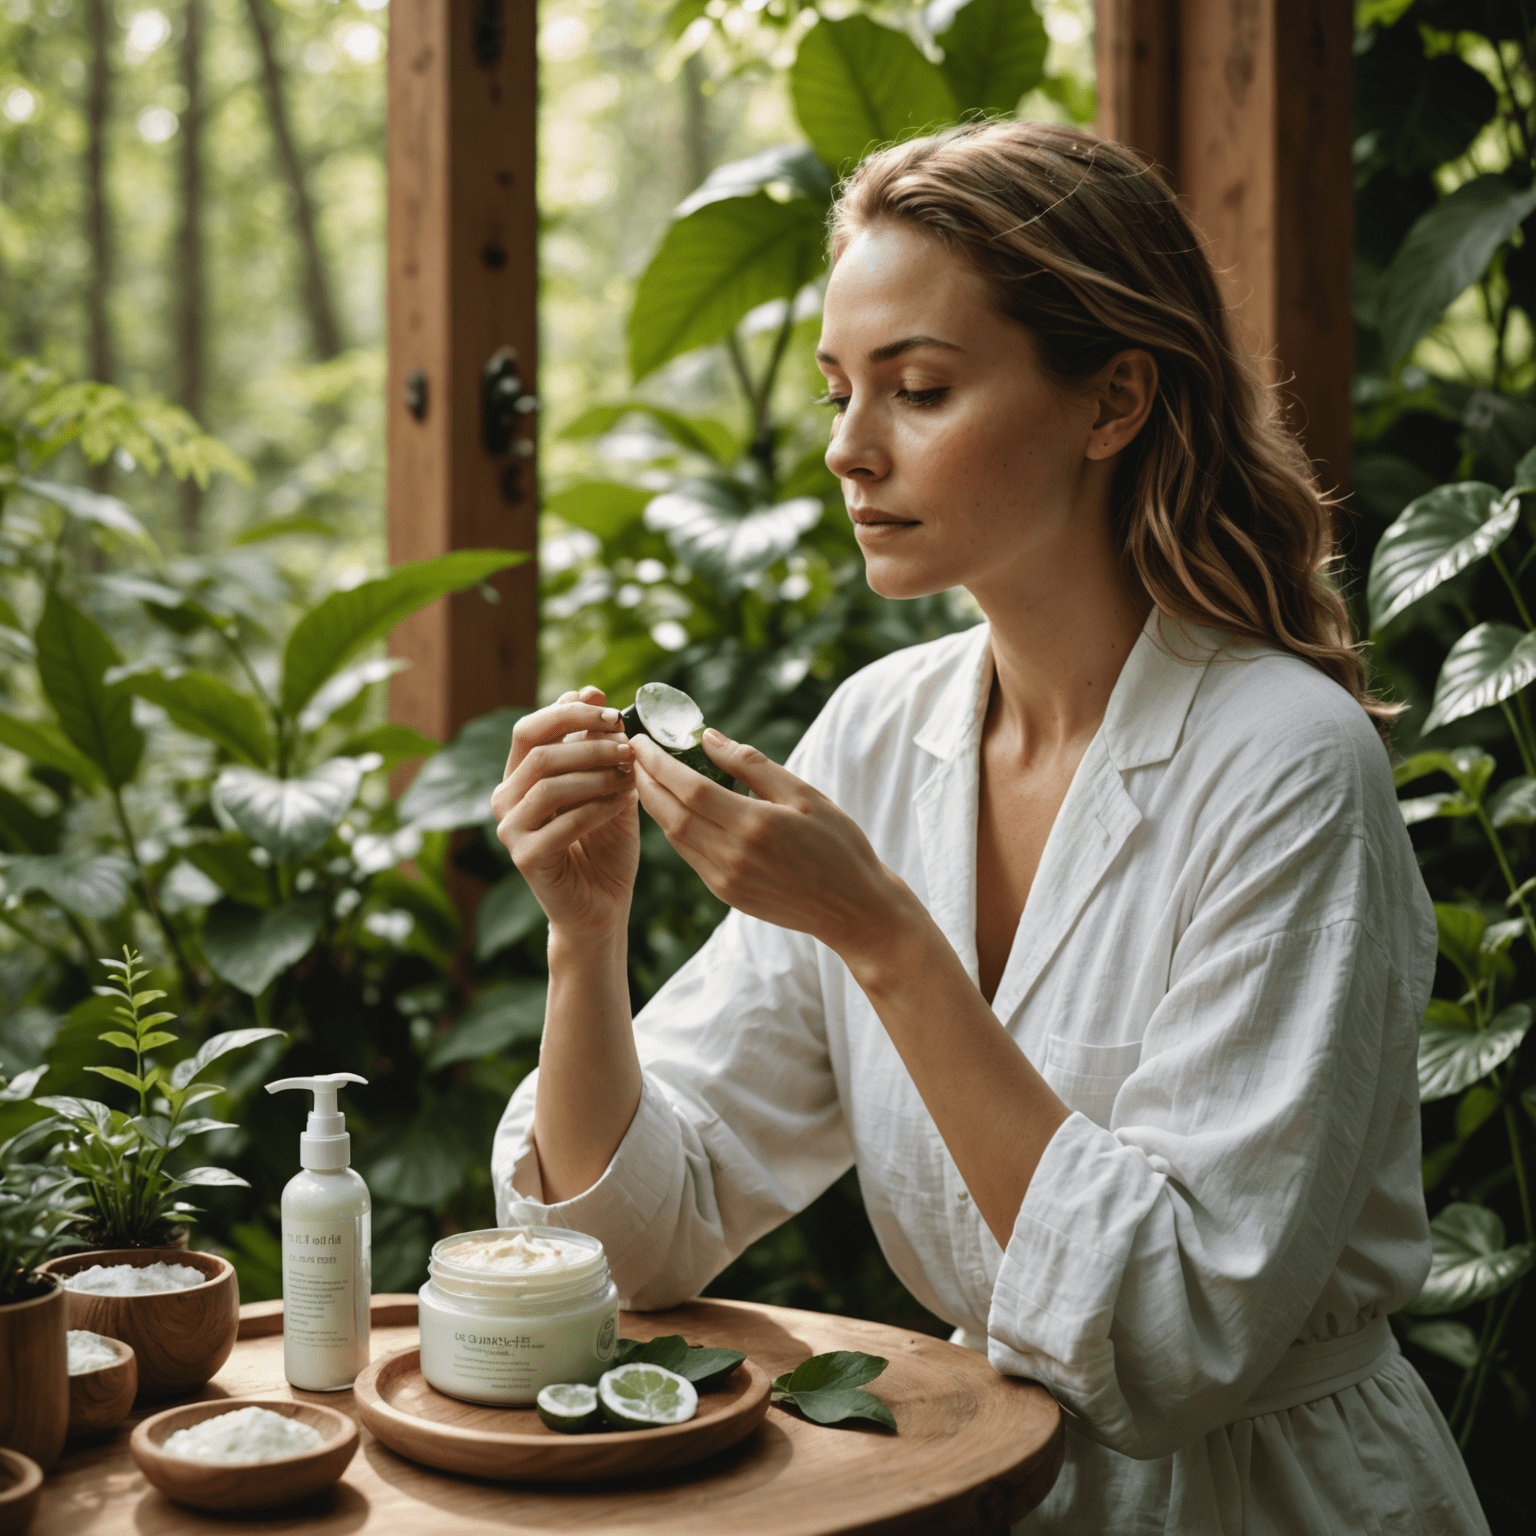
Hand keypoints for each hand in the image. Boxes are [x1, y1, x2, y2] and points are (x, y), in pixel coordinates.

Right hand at [492, 686, 638, 937]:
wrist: (603, 906)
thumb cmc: (605, 845)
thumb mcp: (607, 786)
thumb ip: (597, 745)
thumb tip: (592, 690)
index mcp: (519, 777)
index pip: (530, 728)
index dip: (568, 712)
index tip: (611, 710)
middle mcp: (505, 800)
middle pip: (539, 752)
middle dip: (589, 742)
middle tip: (629, 745)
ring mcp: (510, 830)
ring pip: (548, 784)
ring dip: (596, 773)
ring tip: (630, 775)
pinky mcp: (526, 858)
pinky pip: (562, 822)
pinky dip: (597, 808)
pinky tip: (622, 805)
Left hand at [629, 728, 921, 962]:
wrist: (853, 910)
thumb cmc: (838, 845)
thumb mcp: (804, 795)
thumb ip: (752, 765)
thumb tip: (707, 738)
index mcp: (755, 825)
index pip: (689, 787)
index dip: (659, 762)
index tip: (643, 739)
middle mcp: (732, 855)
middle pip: (670, 812)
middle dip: (645, 780)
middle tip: (634, 752)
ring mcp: (725, 879)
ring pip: (674, 835)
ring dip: (654, 803)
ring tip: (647, 775)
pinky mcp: (725, 893)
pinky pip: (688, 854)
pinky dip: (674, 826)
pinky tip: (675, 807)